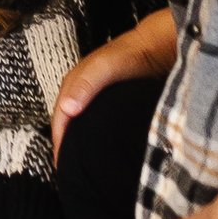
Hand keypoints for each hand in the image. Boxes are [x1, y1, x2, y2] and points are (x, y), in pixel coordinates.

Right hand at [50, 9, 176, 156]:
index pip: (59, 118)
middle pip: (67, 124)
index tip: (63, 167)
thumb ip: (87, 84)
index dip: (59, 142)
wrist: (158, 46)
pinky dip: (96, 139)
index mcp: (73, 84)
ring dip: (80, 144)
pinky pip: (98, 125)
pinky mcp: (113, 105)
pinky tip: (106, 152)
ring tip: (86, 168)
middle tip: (71, 173)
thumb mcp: (106, 65)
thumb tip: (67, 111)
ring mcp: (97, 99)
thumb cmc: (130, 54)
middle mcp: (81, 93)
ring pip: (82, 125)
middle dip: (66, 147)